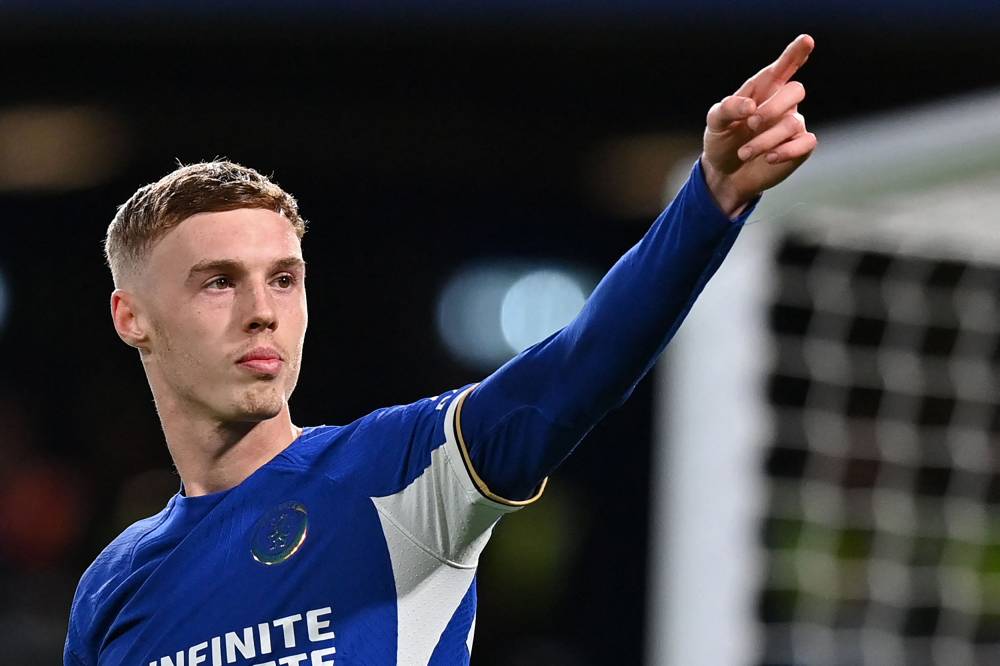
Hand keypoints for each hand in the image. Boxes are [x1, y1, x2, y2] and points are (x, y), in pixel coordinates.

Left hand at [701, 34, 816, 216]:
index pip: (783, 67)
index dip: (795, 53)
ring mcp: (792, 125)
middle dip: (773, 107)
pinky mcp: (799, 147)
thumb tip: (750, 105)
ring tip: (744, 152)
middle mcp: (782, 104)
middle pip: (795, 91)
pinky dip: (786, 151)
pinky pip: (806, 143)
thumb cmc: (722, 140)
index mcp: (763, 90)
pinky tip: (769, 158)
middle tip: (751, 123)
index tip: (806, 40)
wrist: (725, 173)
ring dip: (765, 140)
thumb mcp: (715, 123)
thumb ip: (728, 108)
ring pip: (792, 123)